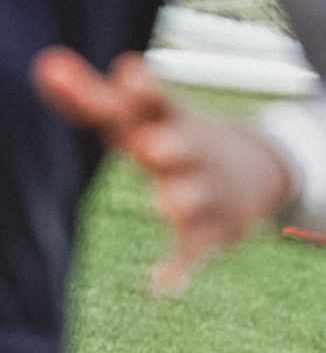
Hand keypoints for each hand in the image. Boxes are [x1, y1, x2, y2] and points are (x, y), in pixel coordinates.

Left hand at [31, 48, 293, 295]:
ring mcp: (209, 192)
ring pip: (197, 197)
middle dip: (173, 146)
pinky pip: (197, 251)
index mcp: (170, 121)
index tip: (128, 74)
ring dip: (183, 200)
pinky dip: (182, 269)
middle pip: (186, 146)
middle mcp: (194, 153)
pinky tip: (163, 288)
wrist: (254, 173)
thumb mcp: (139, 118)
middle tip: (153, 145)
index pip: (156, 101)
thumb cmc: (174, 141)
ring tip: (166, 203)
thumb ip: (91, 97)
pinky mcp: (215, 232)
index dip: (143, 90)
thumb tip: (45, 64)